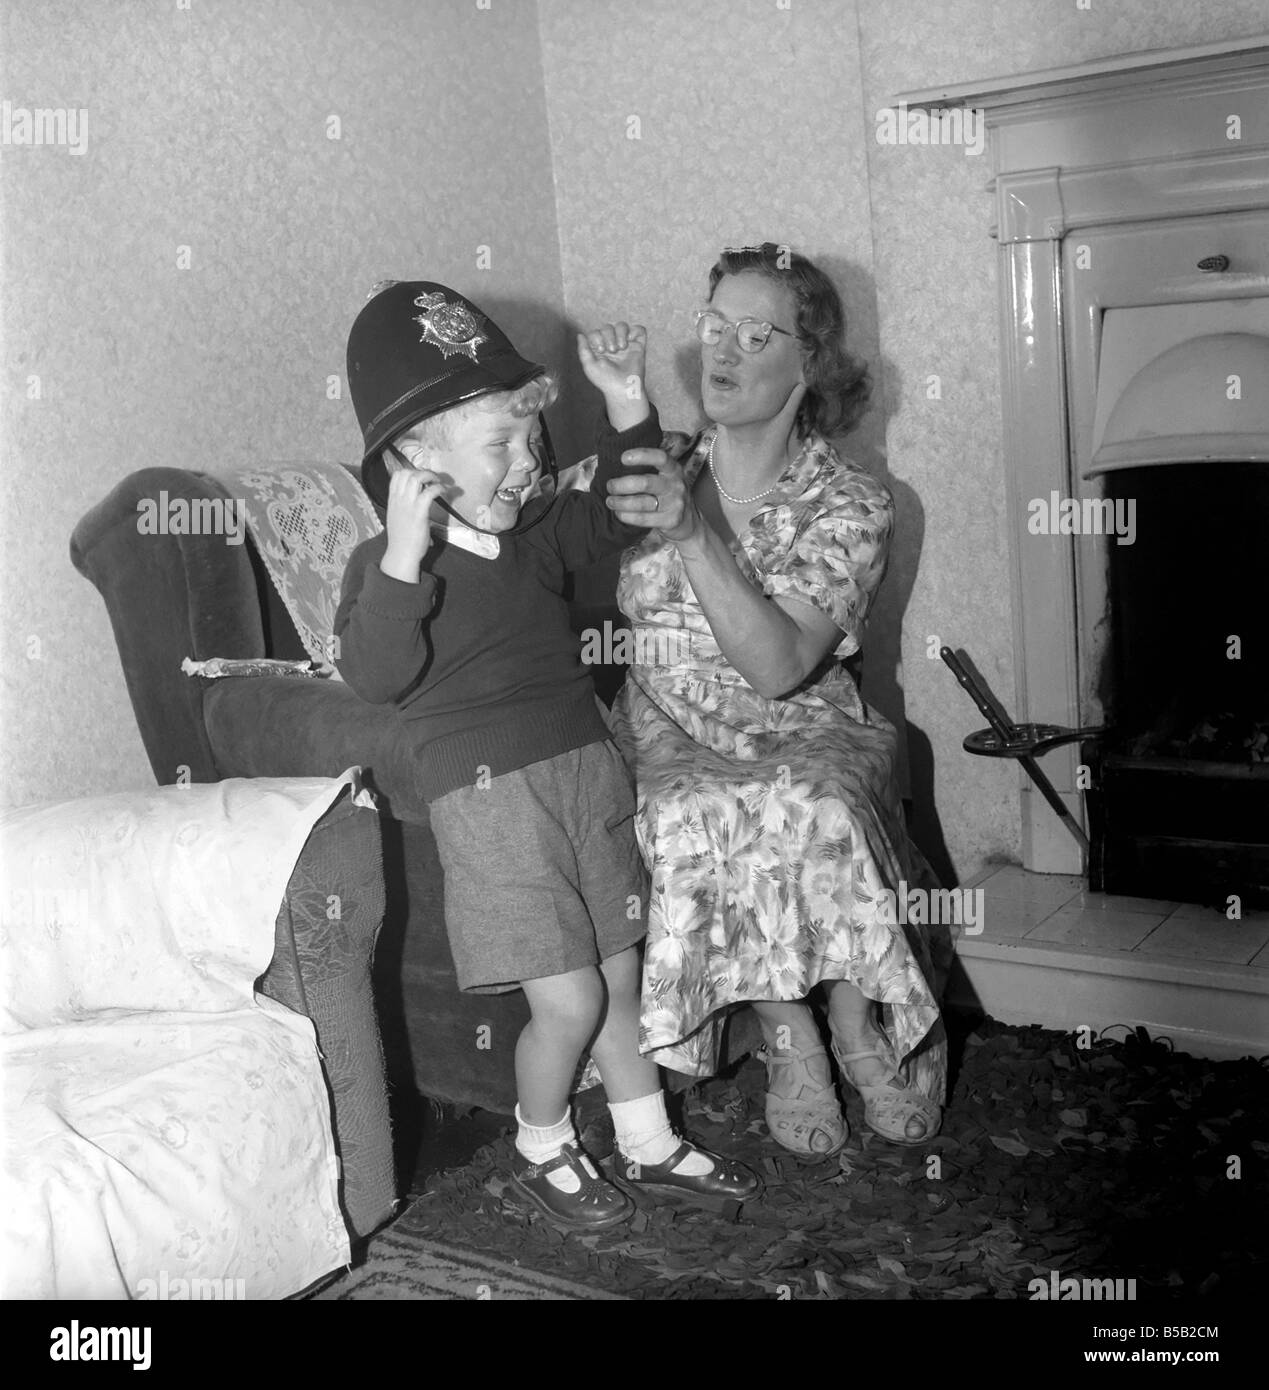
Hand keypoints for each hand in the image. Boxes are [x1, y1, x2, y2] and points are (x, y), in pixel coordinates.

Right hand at [380, 453, 444, 580]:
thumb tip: (417, 505)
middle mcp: (398, 500)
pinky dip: (438, 488)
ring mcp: (408, 505)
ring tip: (439, 482)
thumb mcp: (397, 518)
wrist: (401, 554)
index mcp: (392, 500)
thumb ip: (404, 508)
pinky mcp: (419, 512)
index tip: (422, 478)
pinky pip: (429, 492)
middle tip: (433, 479)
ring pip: (416, 478)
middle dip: (422, 472)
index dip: (411, 471)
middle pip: (407, 473)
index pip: (397, 476)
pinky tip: (444, 491)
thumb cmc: (402, 540)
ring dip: (430, 476)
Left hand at [578, 323, 649, 430]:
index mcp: (599, 348)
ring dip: (620, 333)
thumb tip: (580, 334)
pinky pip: (639, 329)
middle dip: (609, 336)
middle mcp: (612, 344)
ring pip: (622, 325)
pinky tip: (630, 342)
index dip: (597, 337)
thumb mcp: (589, 366)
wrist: (624, 388)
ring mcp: (625, 344)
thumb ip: (583, 350)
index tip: (601, 351)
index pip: (595, 332)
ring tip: (621, 347)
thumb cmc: (606, 380)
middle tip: (612, 351)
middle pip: (608, 327)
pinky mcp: (638, 345)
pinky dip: (635, 331)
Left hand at [605, 447, 700, 544]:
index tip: (623, 458)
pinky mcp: (670, 520)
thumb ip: (648, 470)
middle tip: (610, 486)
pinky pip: (642, 519)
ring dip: (620, 502)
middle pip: (645, 483)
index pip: (660, 457)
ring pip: (641, 503)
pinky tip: (619, 513)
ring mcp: (675, 504)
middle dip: (621, 485)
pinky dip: (626, 516)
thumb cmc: (669, 495)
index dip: (641, 455)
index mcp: (674, 470)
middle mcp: (676, 485)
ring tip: (610, 501)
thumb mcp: (666, 478)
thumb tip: (614, 463)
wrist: (690, 522)